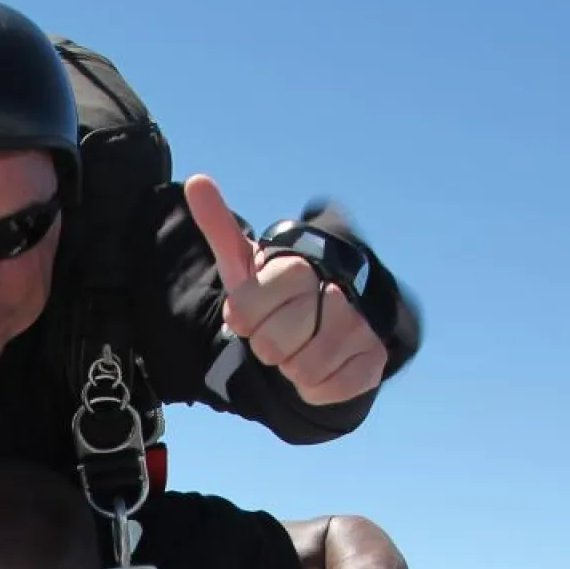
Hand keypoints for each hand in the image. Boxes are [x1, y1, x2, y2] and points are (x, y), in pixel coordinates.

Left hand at [185, 174, 386, 405]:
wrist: (315, 333)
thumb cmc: (273, 299)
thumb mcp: (242, 268)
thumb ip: (220, 229)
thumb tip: (196, 180)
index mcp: (296, 267)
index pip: (247, 311)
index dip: (244, 321)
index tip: (251, 316)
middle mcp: (334, 291)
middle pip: (273, 344)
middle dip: (267, 348)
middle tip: (277, 335)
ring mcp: (358, 326)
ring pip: (302, 369)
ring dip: (291, 368)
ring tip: (298, 349)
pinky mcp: (373, 359)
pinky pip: (328, 388)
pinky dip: (315, 388)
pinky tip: (319, 368)